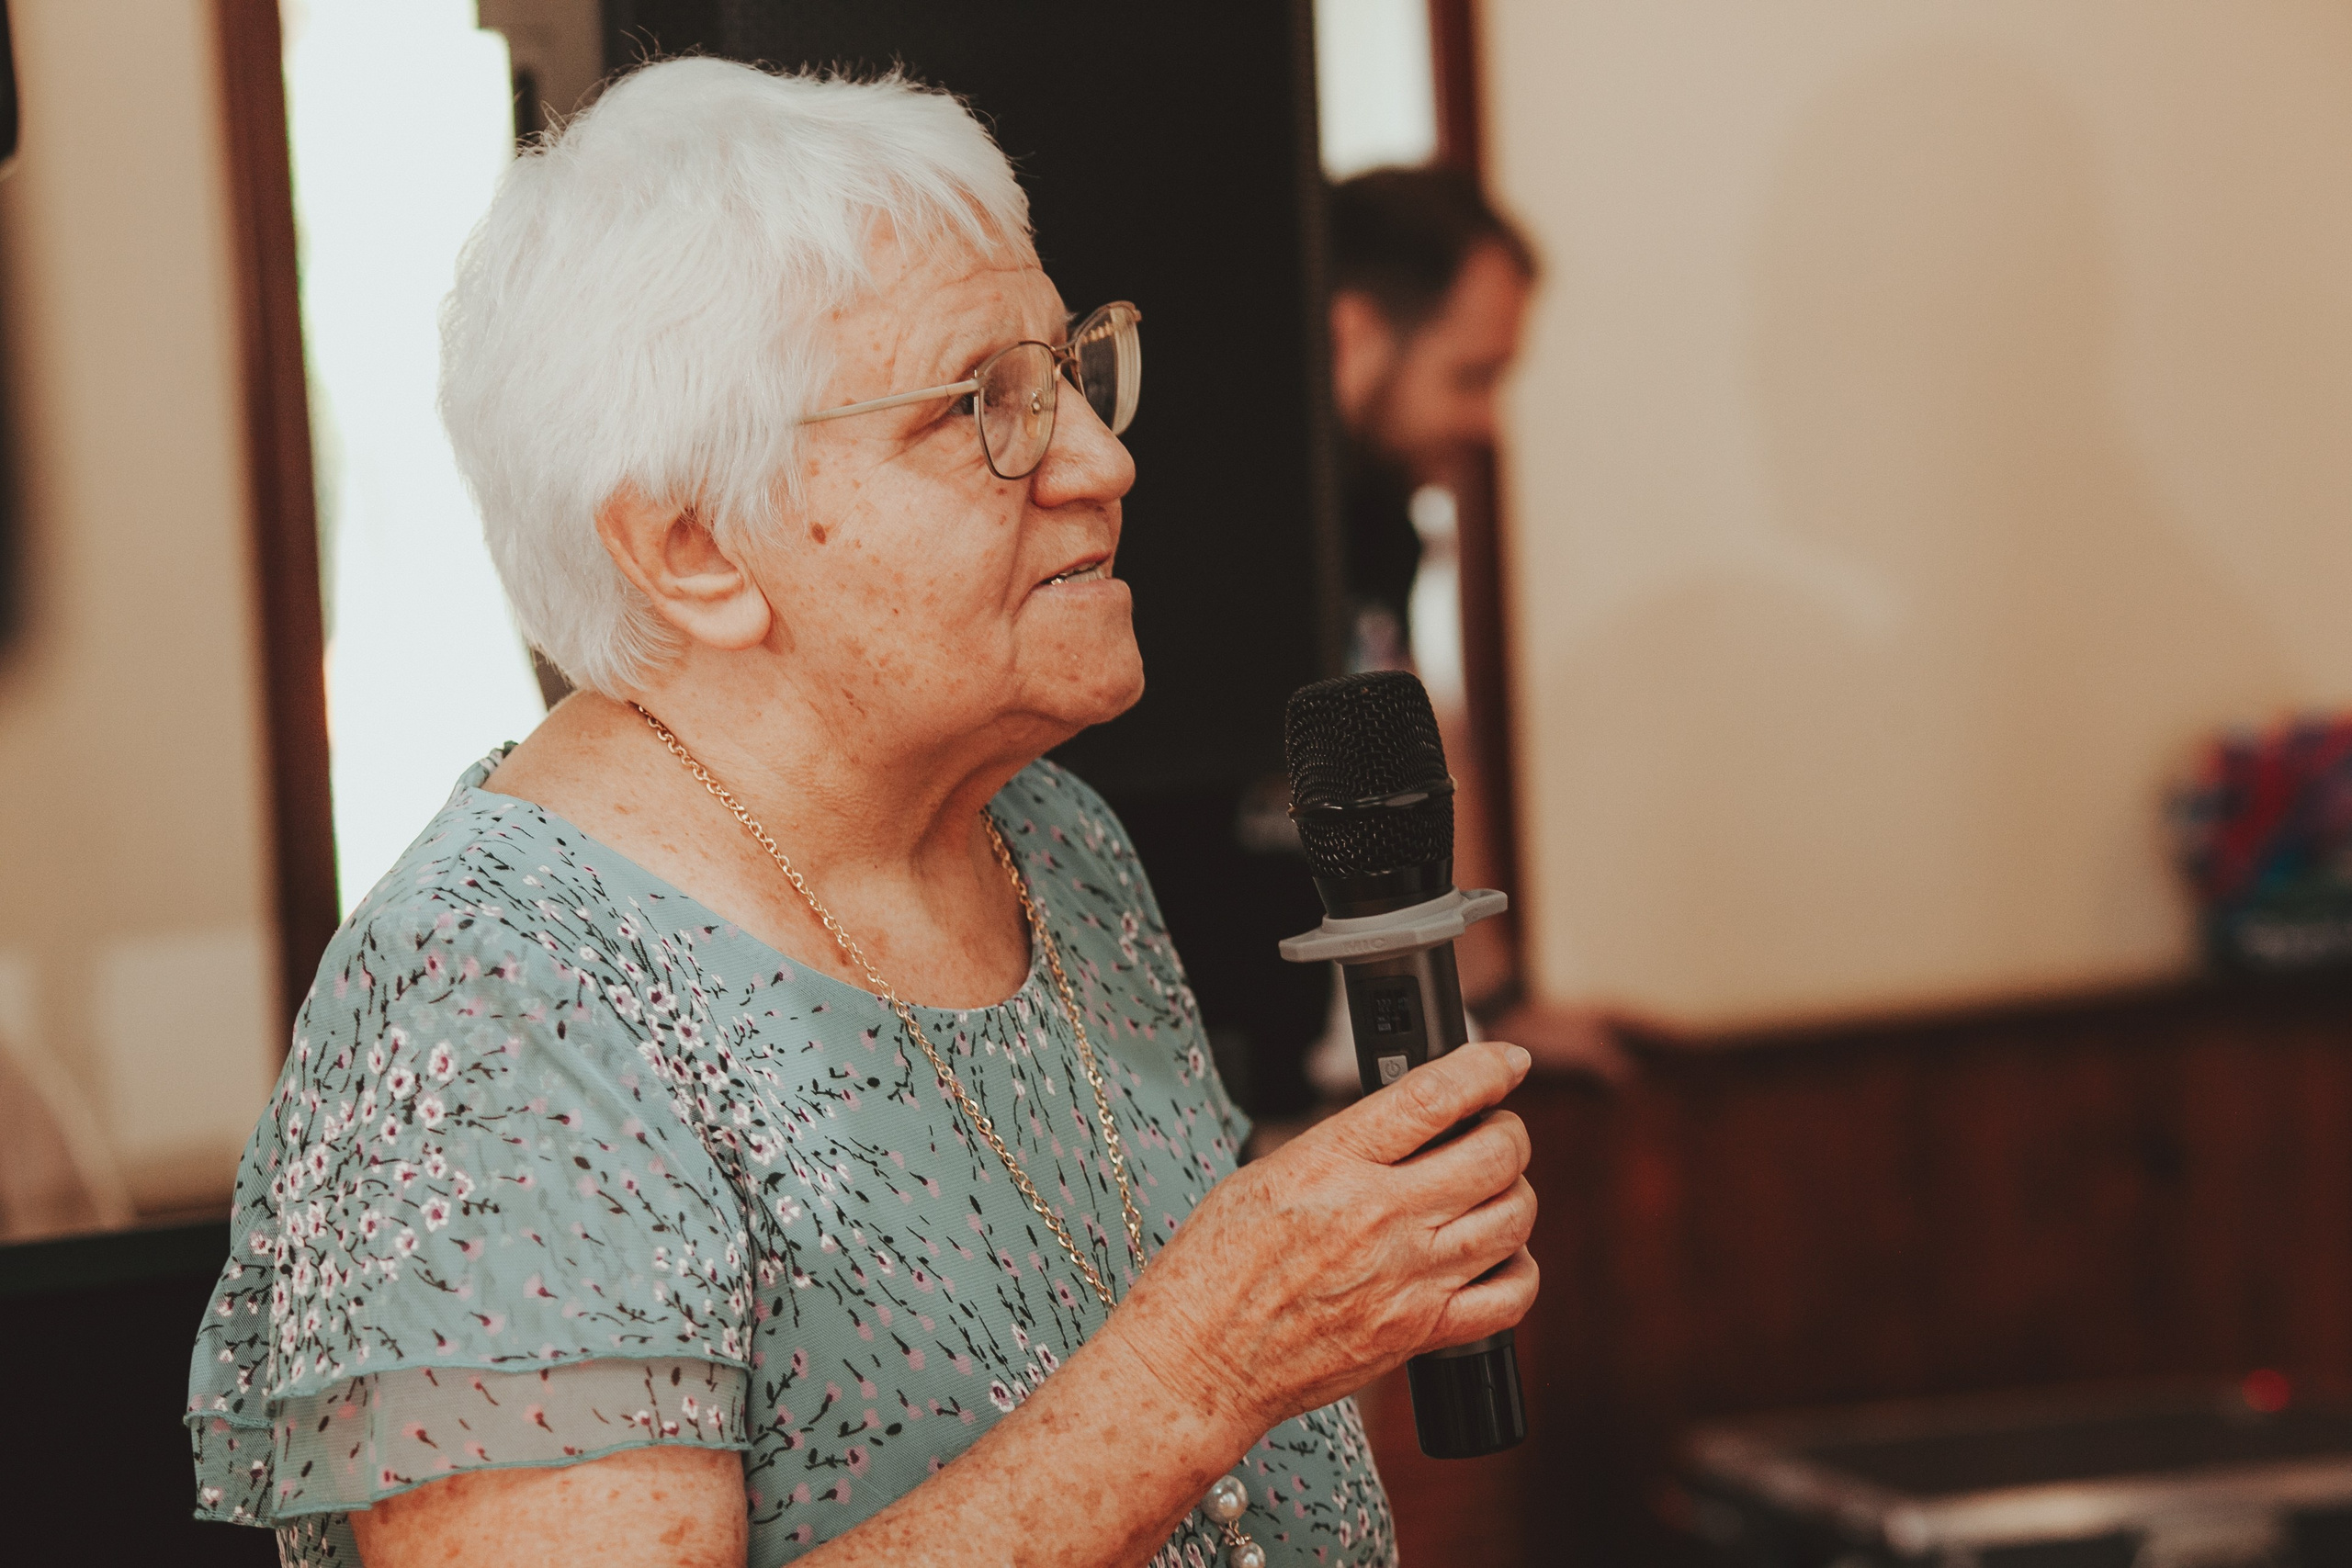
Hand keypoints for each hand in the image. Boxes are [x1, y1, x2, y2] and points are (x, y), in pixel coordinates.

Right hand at [1109, 1041, 1538, 1439]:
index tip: (1505, 1061)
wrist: (1199, 1362)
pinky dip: (1518, 1267)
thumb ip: (1343, 1146)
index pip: (1434, 1096)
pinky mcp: (1419, 1332)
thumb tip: (1409, 1124)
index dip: (1486, 1068)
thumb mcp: (1266, 1173)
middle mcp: (1379, 1217)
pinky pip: (1510, 1296)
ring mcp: (1407, 1277)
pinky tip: (1495, 1256)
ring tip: (1492, 1189)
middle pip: (1495, 1156)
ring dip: (1514, 1191)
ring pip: (1513, 1217)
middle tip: (1493, 1129)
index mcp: (1331, 1164)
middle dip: (1508, 1131)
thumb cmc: (1214, 1268)